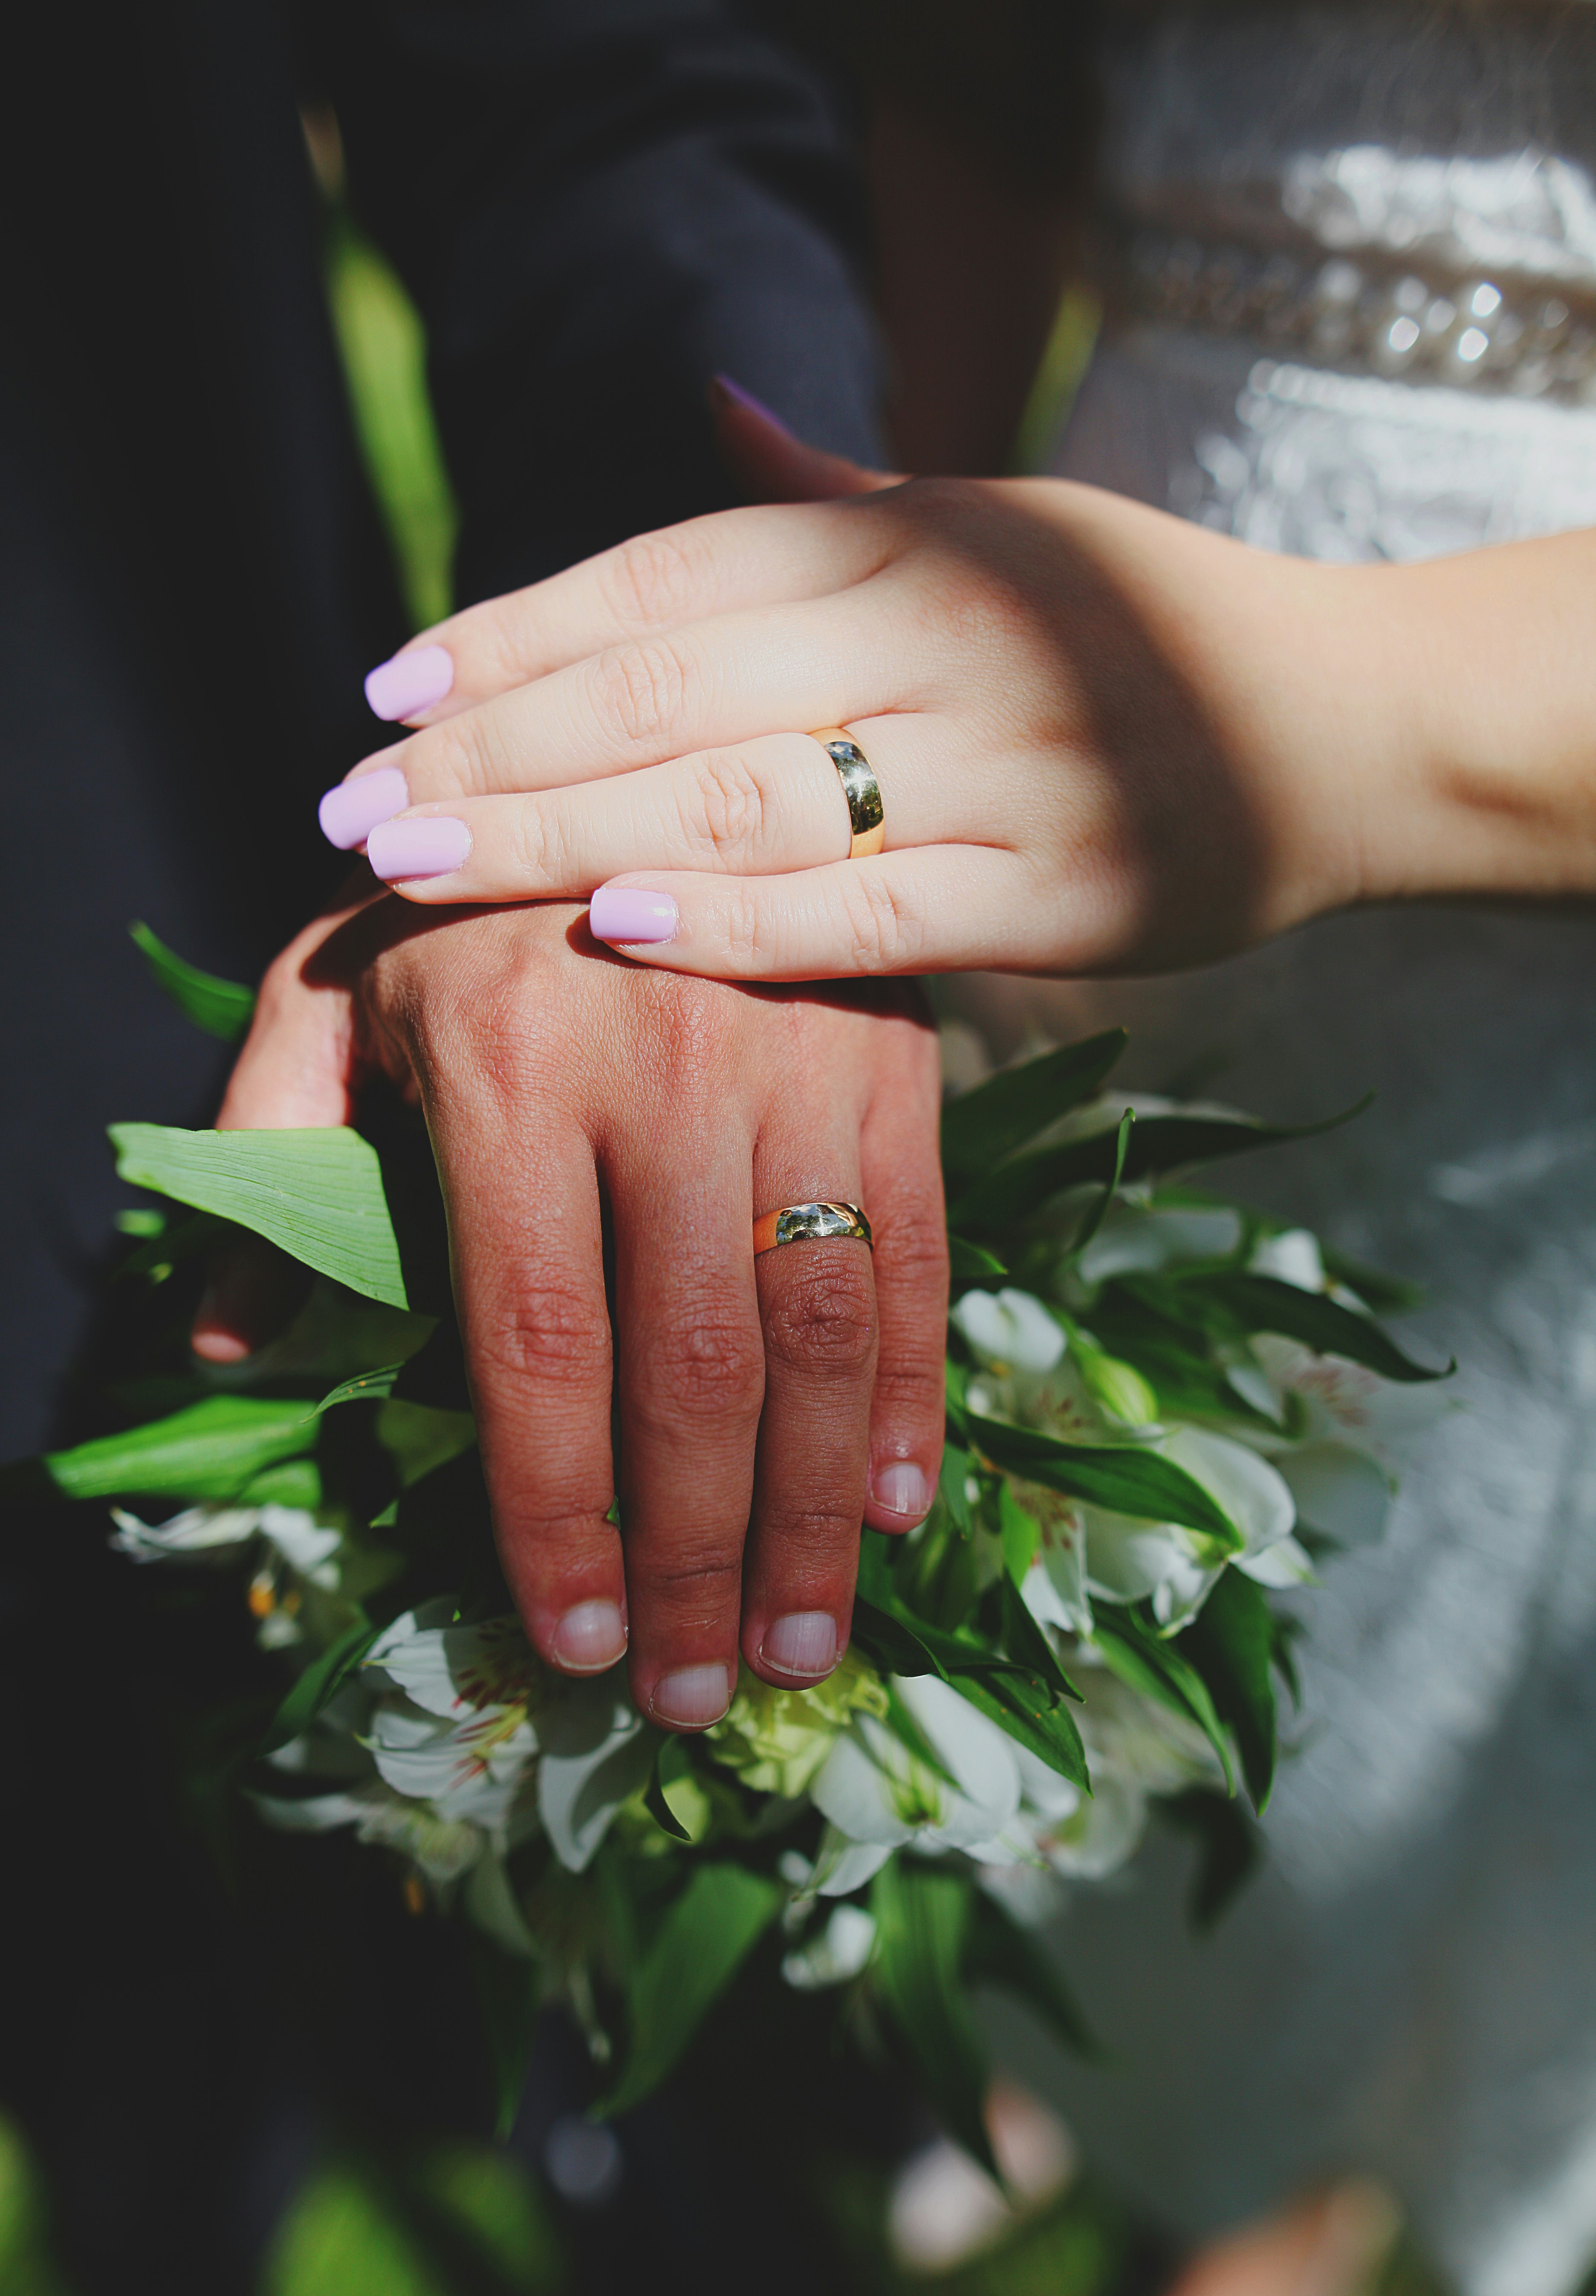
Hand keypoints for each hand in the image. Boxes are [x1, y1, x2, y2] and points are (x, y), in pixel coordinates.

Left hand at [192, 889, 945, 1727]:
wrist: (645, 744)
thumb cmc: (461, 902)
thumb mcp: (332, 991)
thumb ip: (270, 1157)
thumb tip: (222, 1344)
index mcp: (513, 1064)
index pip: (537, 1345)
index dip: (561, 1514)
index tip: (578, 1644)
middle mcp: (669, 1066)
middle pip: (694, 1369)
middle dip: (699, 1558)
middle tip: (699, 1697)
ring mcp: (801, 1060)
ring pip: (819, 1333)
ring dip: (815, 1516)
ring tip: (802, 1651)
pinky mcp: (898, 1060)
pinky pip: (916, 1255)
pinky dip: (912, 1395)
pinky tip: (896, 1514)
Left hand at [325, 395, 1595, 979]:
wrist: (1349, 726)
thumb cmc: (1142, 628)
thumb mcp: (995, 522)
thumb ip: (842, 493)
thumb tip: (710, 408)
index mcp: (915, 539)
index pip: (669, 576)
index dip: (518, 631)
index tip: (389, 690)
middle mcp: (946, 633)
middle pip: (670, 692)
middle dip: (496, 751)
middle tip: (352, 809)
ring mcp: (1005, 765)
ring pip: (745, 799)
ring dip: (564, 836)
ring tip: (421, 871)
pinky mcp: (1058, 894)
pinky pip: (870, 913)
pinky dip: (738, 924)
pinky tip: (611, 932)